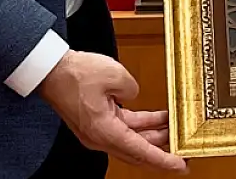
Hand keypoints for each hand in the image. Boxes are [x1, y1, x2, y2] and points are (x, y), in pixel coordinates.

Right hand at [37, 49, 187, 172]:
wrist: (51, 70)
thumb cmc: (74, 74)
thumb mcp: (114, 74)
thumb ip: (132, 88)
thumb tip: (135, 96)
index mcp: (104, 131)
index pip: (140, 151)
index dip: (163, 160)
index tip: (180, 165)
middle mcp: (101, 137)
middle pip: (138, 152)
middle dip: (162, 153)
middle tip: (184, 153)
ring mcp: (99, 130)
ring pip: (133, 140)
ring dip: (155, 136)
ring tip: (176, 130)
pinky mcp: (98, 121)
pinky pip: (126, 128)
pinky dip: (143, 125)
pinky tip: (159, 117)